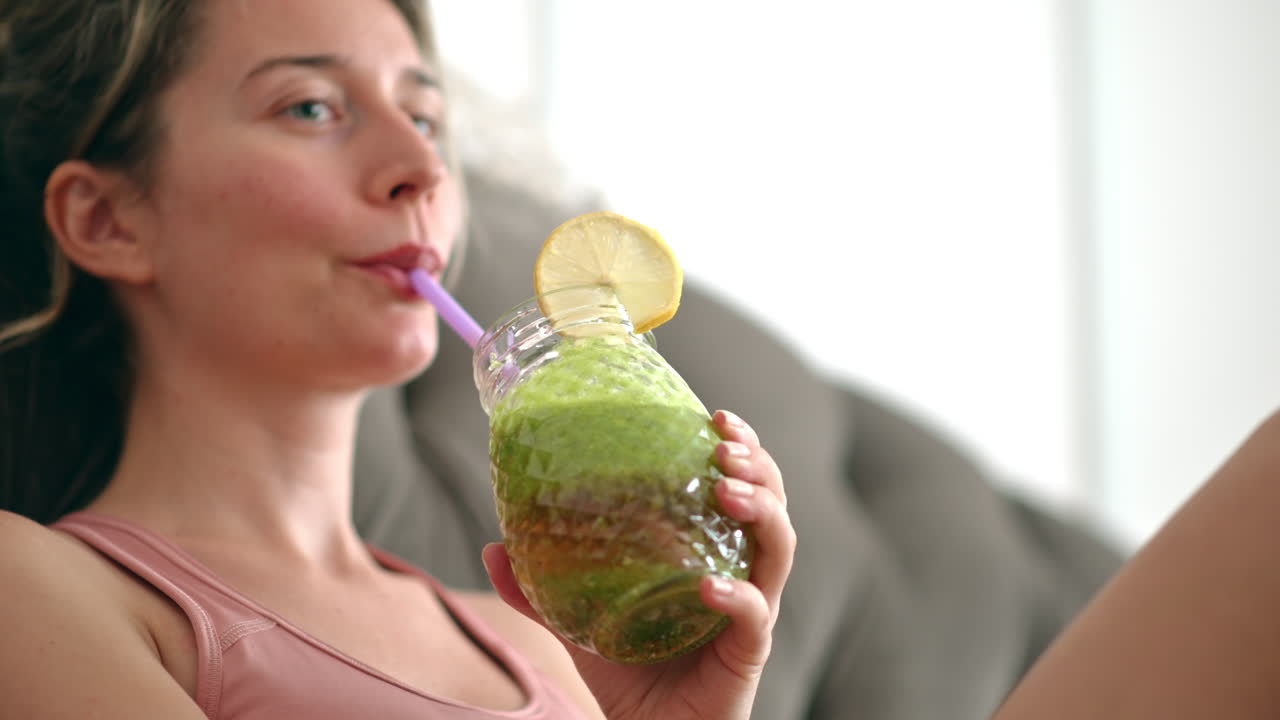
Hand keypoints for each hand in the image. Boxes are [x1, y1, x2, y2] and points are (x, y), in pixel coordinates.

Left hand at [483, 409, 794, 719]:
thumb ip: (539, 589)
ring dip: (760, 510)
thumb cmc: (630, 674)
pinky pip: (754, 616)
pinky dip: (737, 595)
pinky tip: (709, 584)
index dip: (741, 447)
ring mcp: (750, 610)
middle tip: (725, 443)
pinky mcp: (747, 651)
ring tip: (726, 489)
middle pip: (773, 504)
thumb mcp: (580, 622)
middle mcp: (741, 572)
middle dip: (758, 466)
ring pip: (778, 548)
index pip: (742, 486)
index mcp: (712, 551)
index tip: (717, 416)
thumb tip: (492, 546)